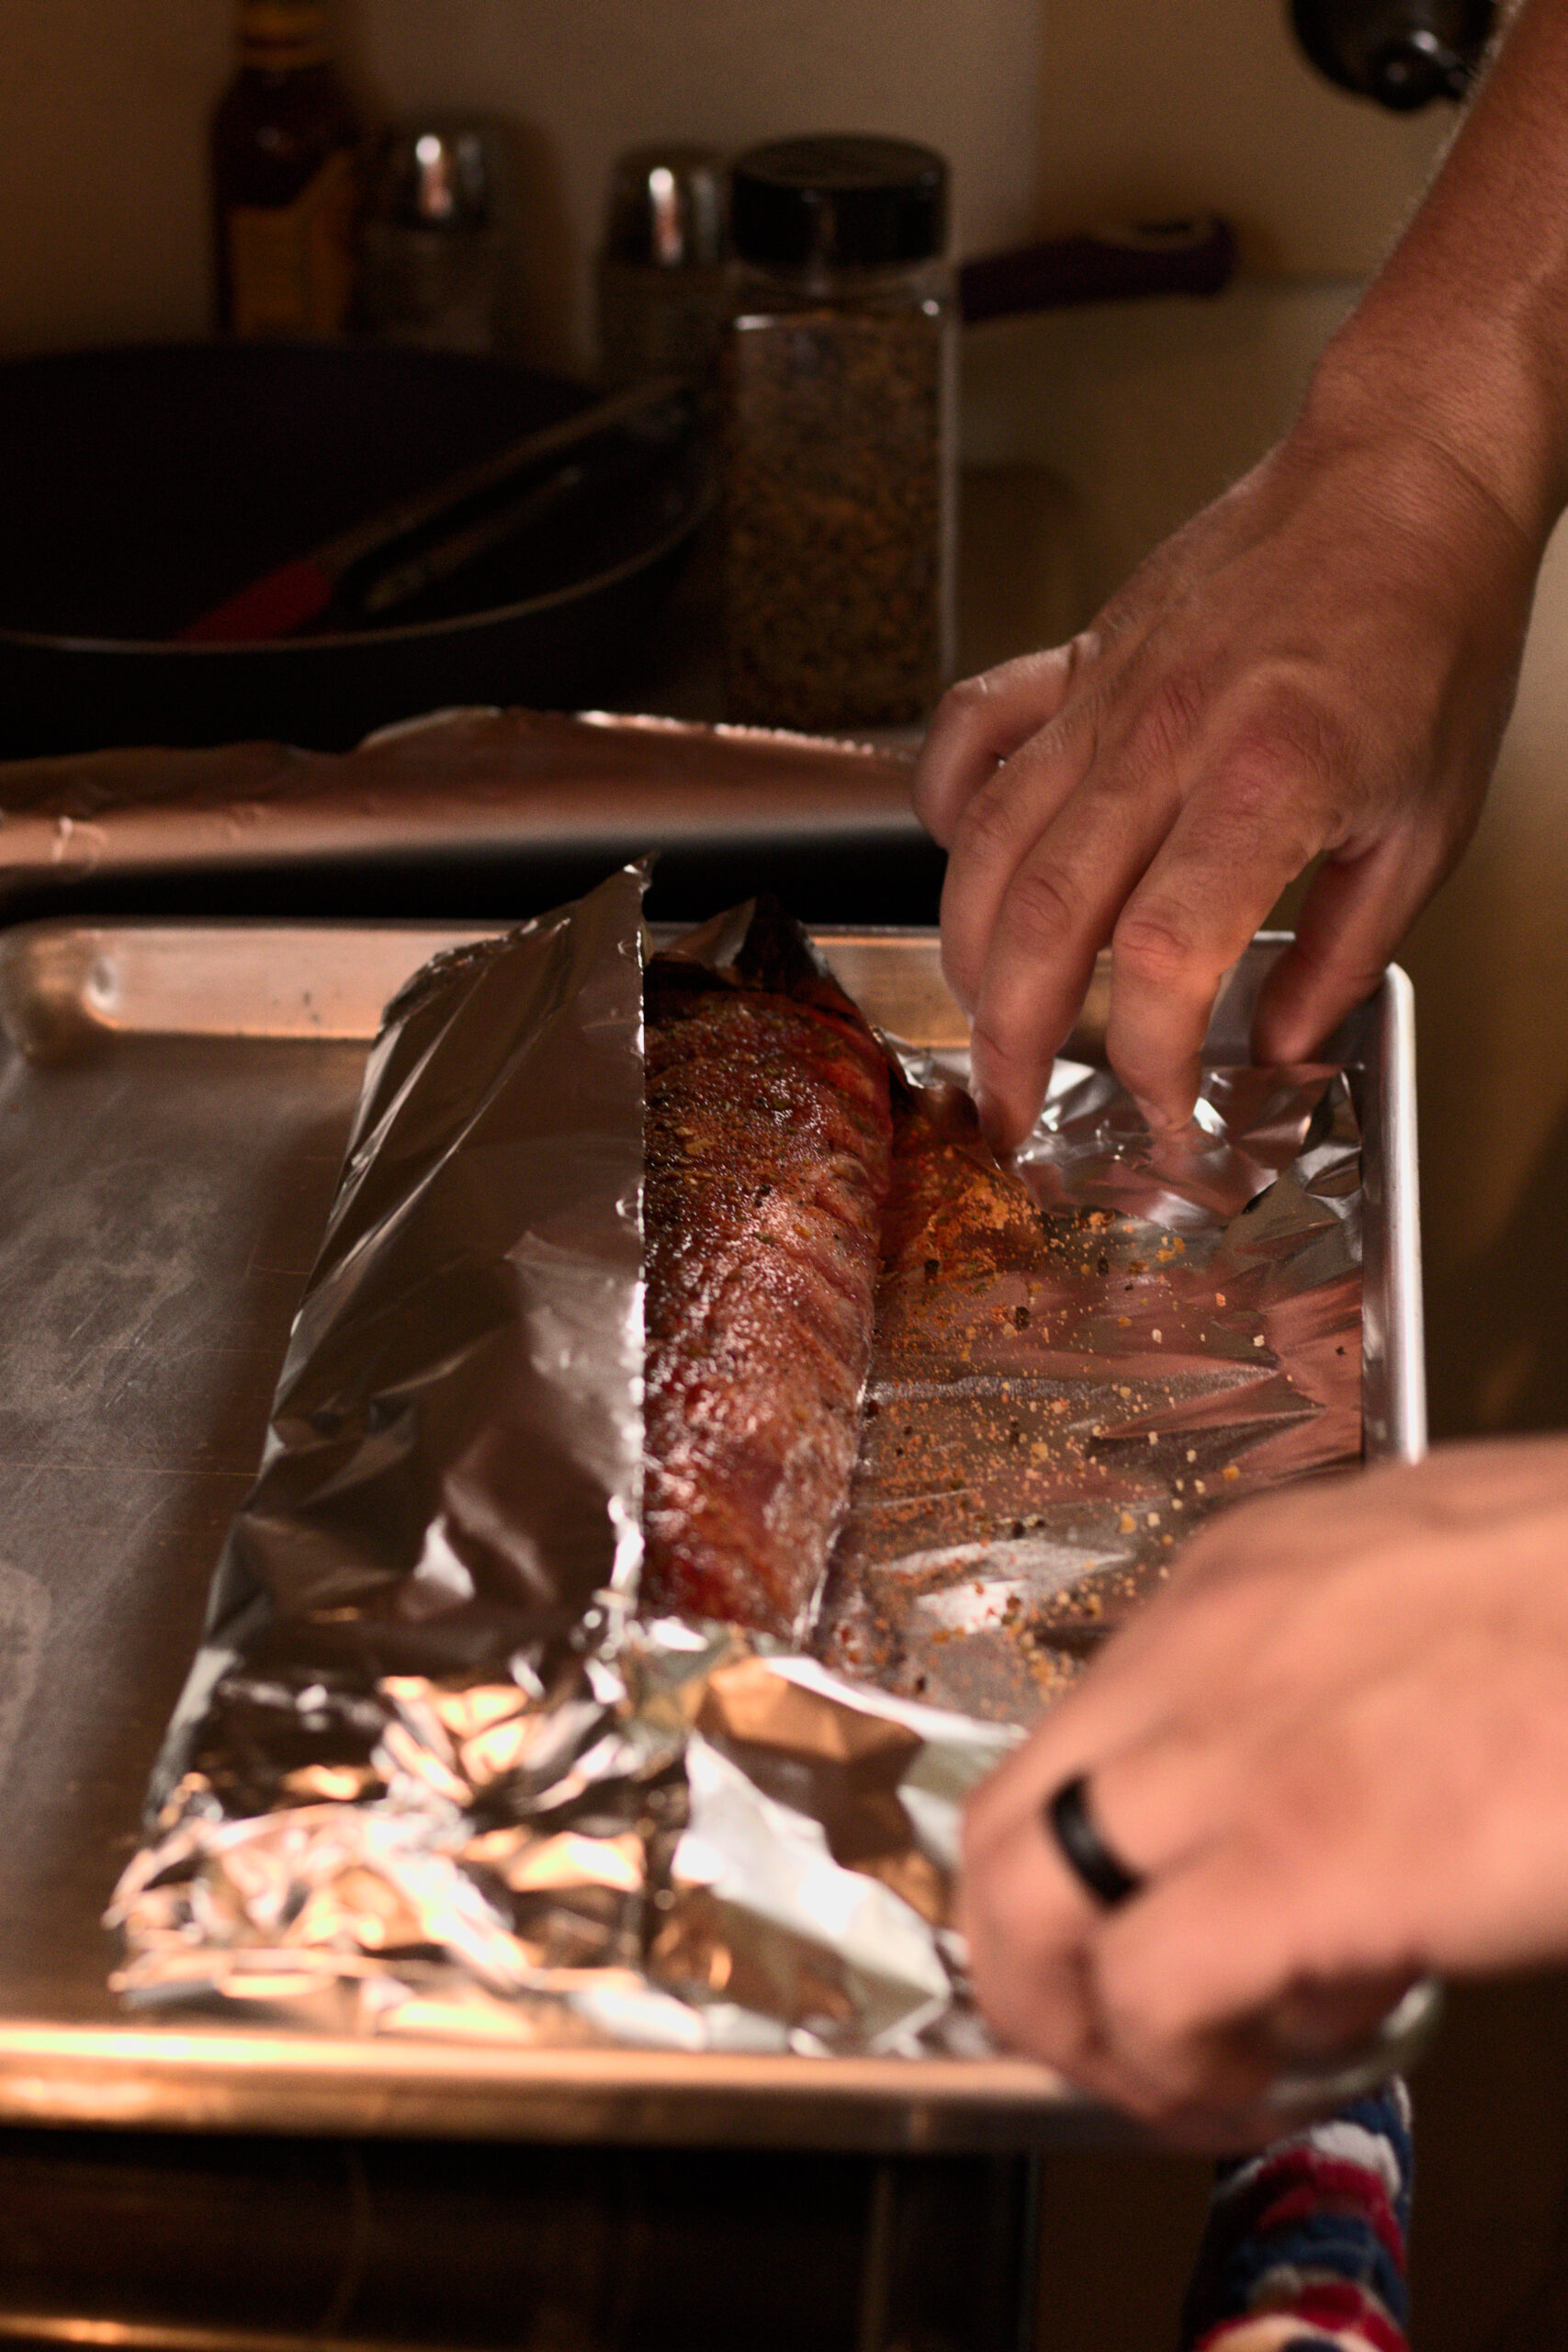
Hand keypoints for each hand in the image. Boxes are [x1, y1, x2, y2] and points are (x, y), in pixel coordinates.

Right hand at [913, 407, 1539, 1141]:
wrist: (1402, 478)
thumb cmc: (1429, 633)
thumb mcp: (1426, 827)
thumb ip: (1342, 958)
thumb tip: (1277, 1051)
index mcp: (1267, 785)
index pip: (1160, 964)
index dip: (1146, 1066)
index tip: (1163, 1118)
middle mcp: (1164, 741)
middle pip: (1038, 924)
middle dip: (1011, 1046)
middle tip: (1013, 1115)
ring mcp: (1104, 697)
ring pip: (982, 849)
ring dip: (966, 959)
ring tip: (984, 1024)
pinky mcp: (1074, 661)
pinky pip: (967, 738)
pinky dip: (943, 808)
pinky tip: (961, 862)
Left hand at [959, 1439, 1567, 2147]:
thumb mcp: (1439, 1603)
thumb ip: (1349, 1691)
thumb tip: (1342, 1818)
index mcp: (1242, 1585)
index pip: (1078, 1738)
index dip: (1101, 1868)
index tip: (1154, 1936)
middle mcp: (1203, 1649)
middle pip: (1006, 1820)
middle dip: (1036, 1958)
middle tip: (1118, 2032)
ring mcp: (1239, 1747)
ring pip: (1026, 1900)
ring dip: (1078, 2021)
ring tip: (1170, 2077)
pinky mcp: (1304, 1857)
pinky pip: (1147, 1990)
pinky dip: (1173, 2067)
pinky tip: (1256, 2086)